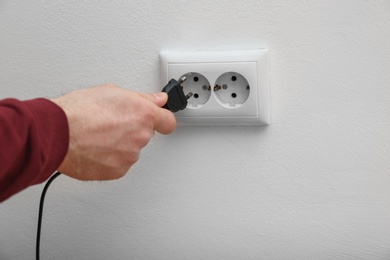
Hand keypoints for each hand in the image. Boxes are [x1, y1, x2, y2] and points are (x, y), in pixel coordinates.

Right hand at [51, 84, 175, 179]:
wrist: (57, 134)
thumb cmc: (79, 111)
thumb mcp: (112, 92)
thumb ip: (142, 98)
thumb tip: (158, 100)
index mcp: (143, 115)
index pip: (168, 122)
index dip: (163, 120)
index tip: (160, 120)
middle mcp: (140, 137)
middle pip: (144, 135)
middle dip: (132, 129)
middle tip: (111, 123)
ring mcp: (130, 156)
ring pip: (130, 150)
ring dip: (120, 144)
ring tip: (98, 135)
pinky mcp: (117, 171)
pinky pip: (119, 163)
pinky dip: (110, 158)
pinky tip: (95, 148)